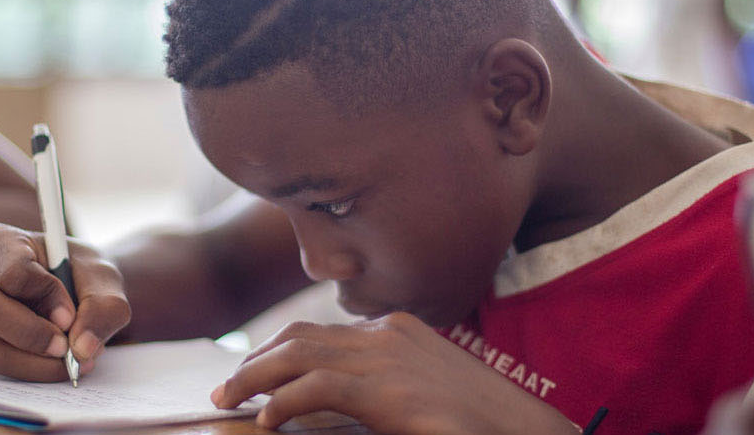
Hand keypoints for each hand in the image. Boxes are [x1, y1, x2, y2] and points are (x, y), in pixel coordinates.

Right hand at [0, 223, 130, 381]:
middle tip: (66, 348)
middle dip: (29, 334)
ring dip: (37, 361)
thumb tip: (82, 347)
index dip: (45, 297)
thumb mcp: (103, 278)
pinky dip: (33, 371)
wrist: (78, 290)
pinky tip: (58, 363)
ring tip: (72, 359)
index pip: (12, 271)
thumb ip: (103, 306)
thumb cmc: (82, 274)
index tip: (71, 314)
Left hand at [212, 312, 578, 433]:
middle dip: (255, 362)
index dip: (276, 351)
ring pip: (298, 355)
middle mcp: (388, 335)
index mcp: (397, 330)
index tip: (251, 374)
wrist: (527, 433)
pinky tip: (266, 419)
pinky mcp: (388, 394)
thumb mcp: (422, 393)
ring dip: (254, 378)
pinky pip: (315, 389)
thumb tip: (334, 404)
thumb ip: (379, 389)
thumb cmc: (480, 422)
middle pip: (299, 337)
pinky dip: (281, 402)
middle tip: (226, 389)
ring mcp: (388, 360)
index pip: (319, 331)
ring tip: (229, 401)